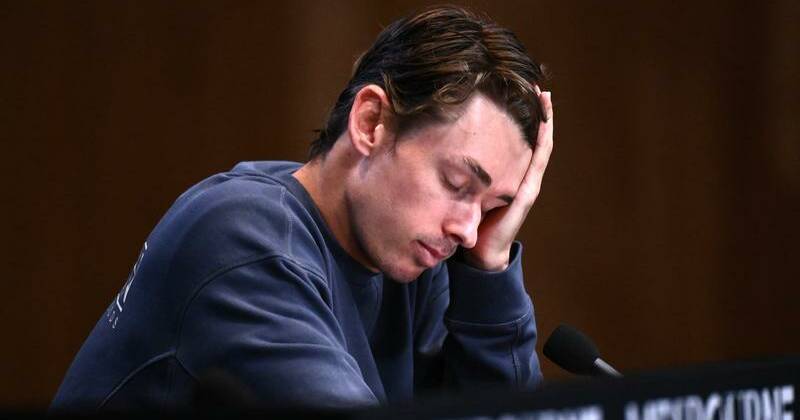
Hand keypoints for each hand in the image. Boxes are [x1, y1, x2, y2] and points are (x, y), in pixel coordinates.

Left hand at [461, 89, 553, 270]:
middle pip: (531, 136)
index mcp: (506, 174)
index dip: (518, 114)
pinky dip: (542, 140)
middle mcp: (520, 175)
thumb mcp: (460, 186)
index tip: (514, 88)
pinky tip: (542, 123)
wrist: (477, 252)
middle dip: (533, 110)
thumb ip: (455, 169)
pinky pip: (537, 161)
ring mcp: (526, 183)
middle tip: (532, 82)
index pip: (515, 138)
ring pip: (539, 145)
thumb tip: (432, 140)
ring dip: (542, 120)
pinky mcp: (525, 193)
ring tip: (542, 95)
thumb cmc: (466, 220)